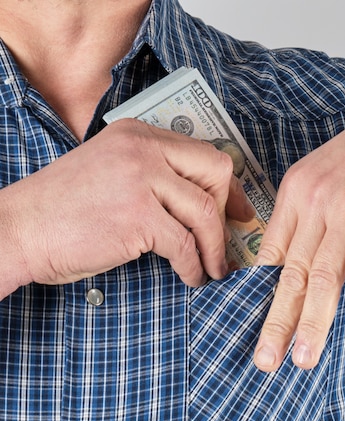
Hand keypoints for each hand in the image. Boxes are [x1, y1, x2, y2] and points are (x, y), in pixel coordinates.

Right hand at [0, 118, 253, 295]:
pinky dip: (194, 266)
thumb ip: (155, 177)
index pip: (204, 154)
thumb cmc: (66, 210)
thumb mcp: (114, 174)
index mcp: (138, 135)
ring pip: (205, 213)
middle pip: (215, 173)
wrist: (20, 229)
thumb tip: (202, 202)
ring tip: (214, 268)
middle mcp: (142, 149)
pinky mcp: (137, 216)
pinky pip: (185, 245)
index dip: (228, 187)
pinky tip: (191, 276)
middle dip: (227, 212)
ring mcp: (140, 181)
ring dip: (215, 248)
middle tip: (229, 240)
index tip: (238, 211)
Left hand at [253, 88, 344, 370]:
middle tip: (266, 361)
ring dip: (314, 322)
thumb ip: (309, 220)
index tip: (257, 333)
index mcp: (296, 193)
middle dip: (277, 323)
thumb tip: (293, 267)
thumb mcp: (328, 179)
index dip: (261, 300)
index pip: (271, 257)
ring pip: (325, 275)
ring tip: (306, 358)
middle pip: (292, 273)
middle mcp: (316, 199)